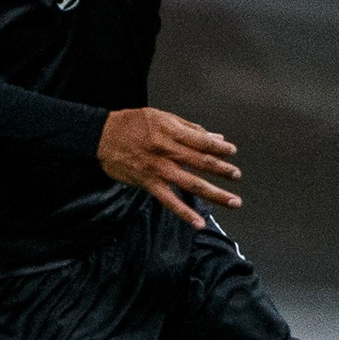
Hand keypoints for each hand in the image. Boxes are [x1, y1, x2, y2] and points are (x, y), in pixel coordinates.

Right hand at [97, 108, 241, 227]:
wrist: (101, 136)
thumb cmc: (131, 124)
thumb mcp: (160, 117)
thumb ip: (189, 128)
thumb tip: (215, 137)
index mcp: (171, 131)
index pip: (202, 141)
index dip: (219, 148)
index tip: (232, 152)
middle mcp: (167, 150)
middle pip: (201, 162)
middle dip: (222, 170)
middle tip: (237, 176)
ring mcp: (158, 169)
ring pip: (191, 183)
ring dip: (215, 194)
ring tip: (233, 201)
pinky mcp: (148, 183)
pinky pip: (169, 200)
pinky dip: (184, 213)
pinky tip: (199, 223)